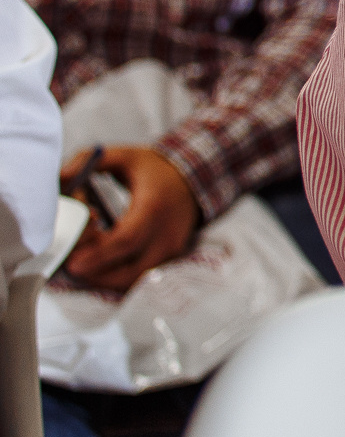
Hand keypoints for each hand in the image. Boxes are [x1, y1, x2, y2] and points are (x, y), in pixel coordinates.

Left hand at [61, 146, 200, 291]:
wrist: (192, 180)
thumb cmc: (153, 170)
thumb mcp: (123, 157)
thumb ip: (88, 161)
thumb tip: (60, 178)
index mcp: (154, 207)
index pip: (127, 239)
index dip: (98, 255)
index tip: (73, 263)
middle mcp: (167, 233)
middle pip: (129, 270)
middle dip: (95, 273)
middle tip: (72, 263)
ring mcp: (170, 249)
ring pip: (133, 279)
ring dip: (104, 277)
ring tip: (87, 261)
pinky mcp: (168, 259)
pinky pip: (139, 277)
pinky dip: (117, 276)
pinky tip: (103, 262)